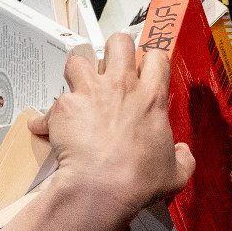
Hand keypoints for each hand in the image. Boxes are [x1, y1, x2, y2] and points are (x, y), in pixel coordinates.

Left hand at [29, 33, 195, 216]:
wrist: (100, 188)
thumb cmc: (138, 180)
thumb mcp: (174, 174)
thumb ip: (183, 160)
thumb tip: (183, 153)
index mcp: (151, 98)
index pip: (156, 58)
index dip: (151, 62)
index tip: (145, 73)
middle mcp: (121, 86)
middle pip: (119, 43)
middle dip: (114, 51)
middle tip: (110, 70)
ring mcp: (90, 93)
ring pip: (79, 60)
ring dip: (78, 72)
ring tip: (78, 90)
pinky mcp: (64, 106)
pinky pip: (52, 105)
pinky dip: (48, 118)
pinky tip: (48, 129)